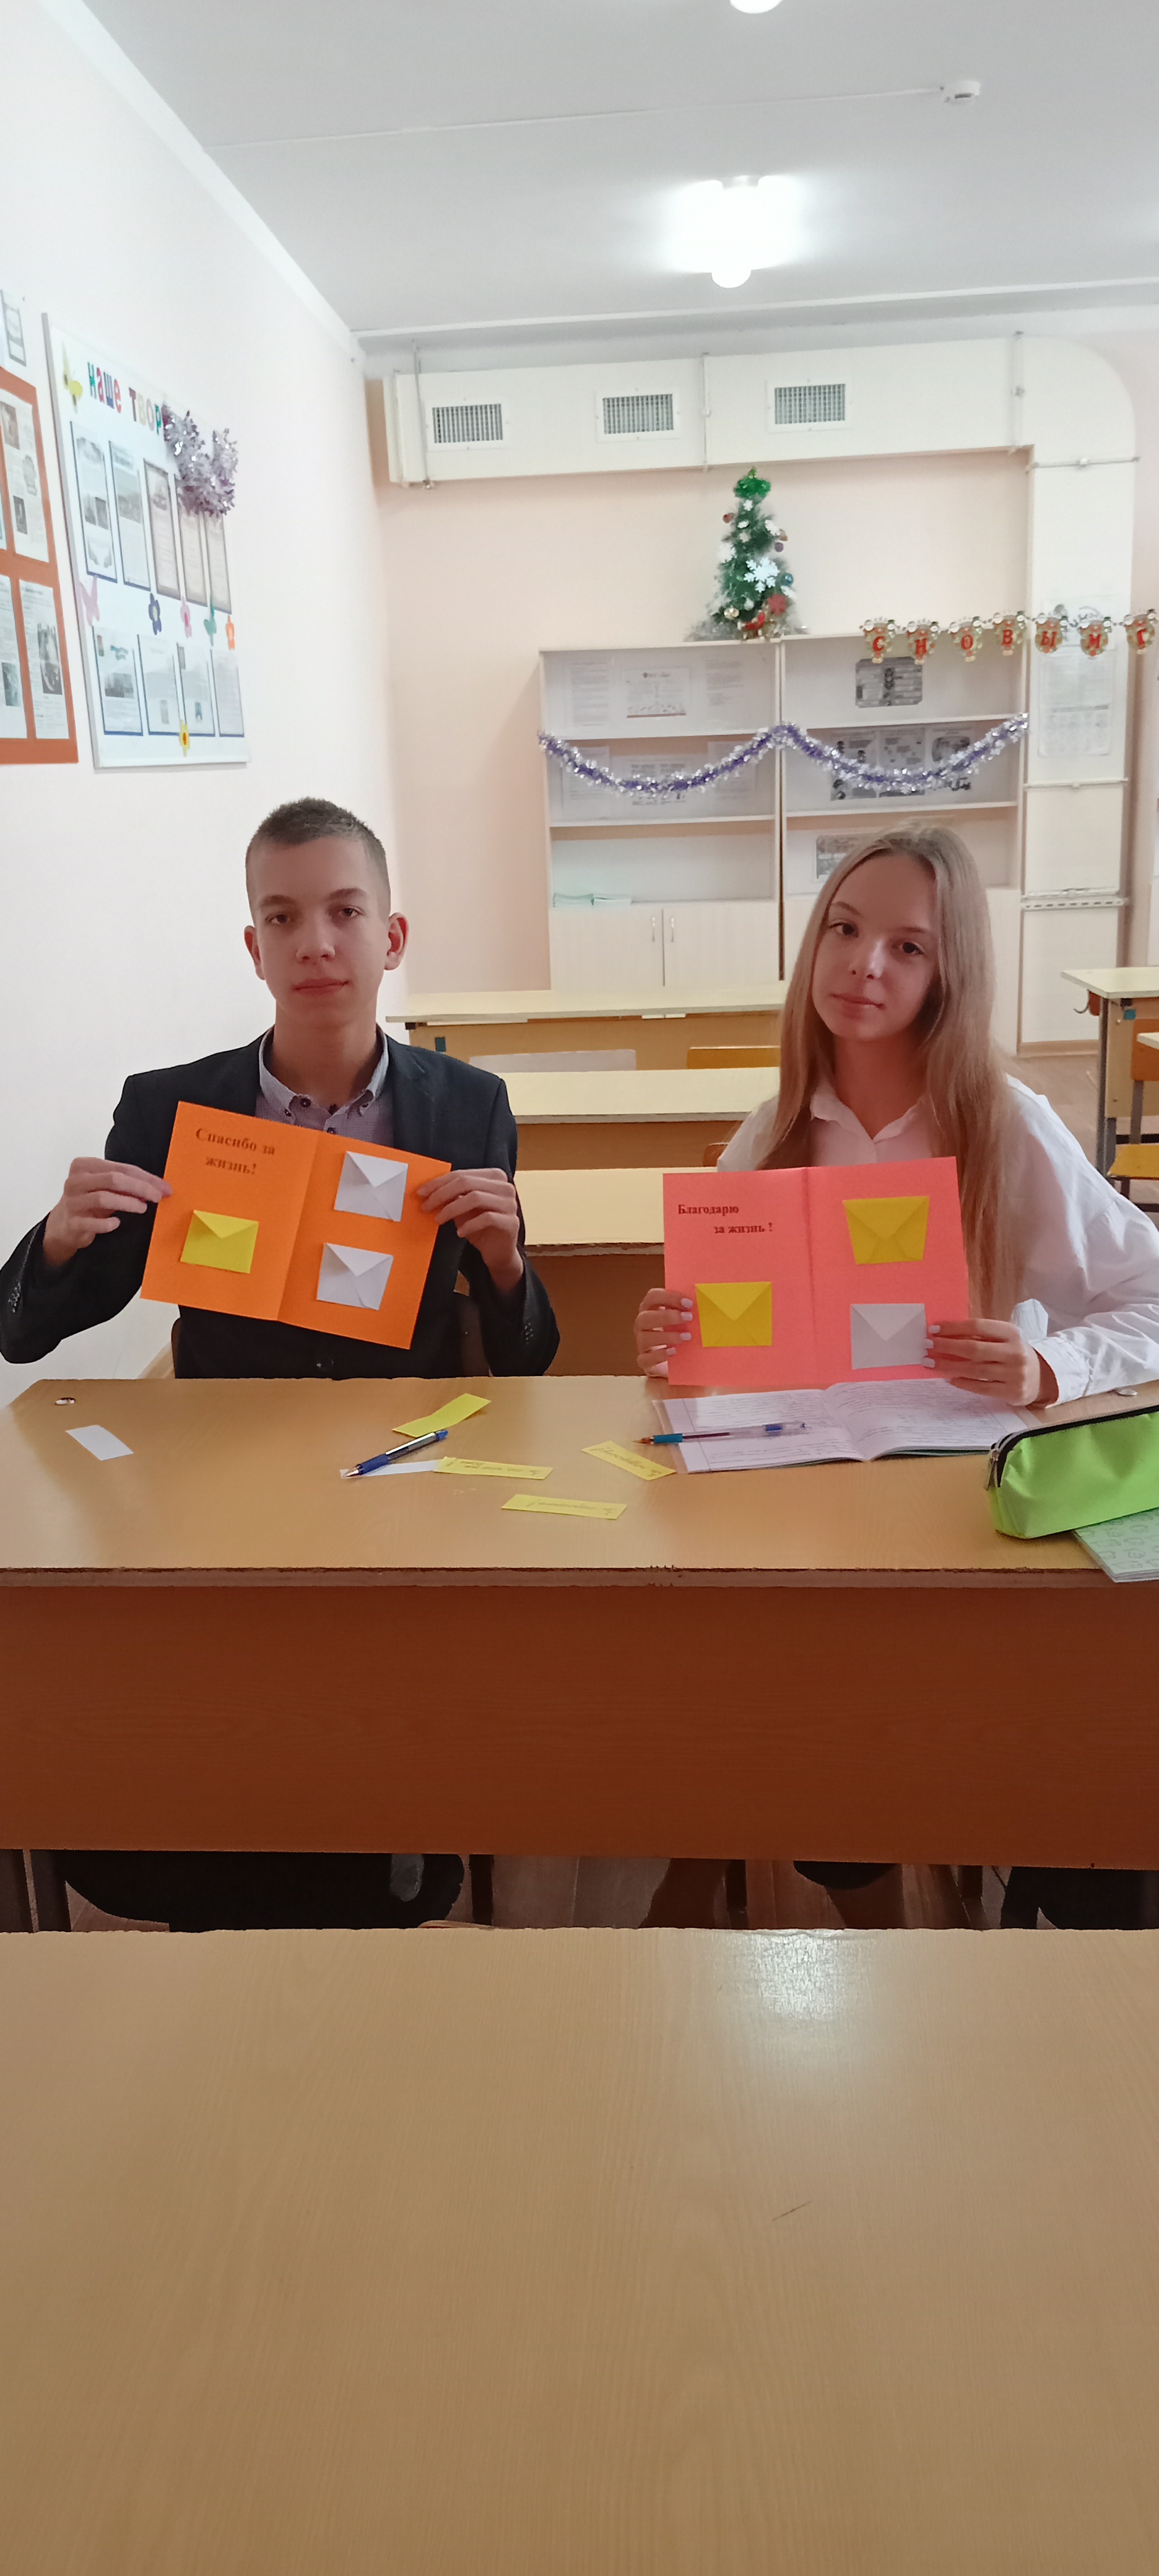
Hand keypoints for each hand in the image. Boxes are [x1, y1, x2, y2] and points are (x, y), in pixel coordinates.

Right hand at [42, 1159, 171, 1270]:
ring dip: (128, 1203)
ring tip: (142, 1208)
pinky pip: (94, 1222)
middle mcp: (76, 1181)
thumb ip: (126, 1183)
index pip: (121, 1168)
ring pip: (104, 1198)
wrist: (63, 1224)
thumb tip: (157, 1187)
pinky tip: (117, 1223)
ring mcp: (72, 1201)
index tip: (164, 1187)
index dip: (146, 1178)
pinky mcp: (72, 1222)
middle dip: (140, 1188)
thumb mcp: (104, 1187)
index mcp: (84, 1165)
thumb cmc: (89, 1201)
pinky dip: (108, 1223)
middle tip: (157, 1197)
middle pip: (114, 1179)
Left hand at [418, 1167, 523, 1294]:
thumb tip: (427, 1191)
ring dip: (452, 1209)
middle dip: (442, 1194)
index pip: (462, 1174)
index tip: (421, 1193)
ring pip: (475, 1198)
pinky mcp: (511, 1222)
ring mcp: (510, 1203)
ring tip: (439, 1219)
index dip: (439, 1183)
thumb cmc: (480, 1226)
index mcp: (494, 1177)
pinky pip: (486, 1218)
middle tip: (426, 1206)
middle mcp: (505, 1187)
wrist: (499, 1251)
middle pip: (467, 1183)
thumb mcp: (463, 1208)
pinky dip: (469, 1225)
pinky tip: (459, 1232)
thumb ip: (452, 1197)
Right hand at [635, 1286, 693, 1380]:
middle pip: (644, 1317)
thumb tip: (707, 1300)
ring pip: (643, 1337)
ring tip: (687, 1337)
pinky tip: (674, 1352)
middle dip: (666, 1316)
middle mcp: (643, 1326)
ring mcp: (642, 1345)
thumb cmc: (687, 1336)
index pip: (652, 1297)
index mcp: (652, 1310)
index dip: (668, 1297)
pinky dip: (659, 1355)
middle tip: (689, 1318)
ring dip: (666, 1336)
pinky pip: (645, 1359)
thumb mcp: (690, 1322)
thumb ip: (692, 1311)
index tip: (689, 1303)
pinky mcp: (645, 1362)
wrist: (686, 1365)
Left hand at [928, 1318, 1058, 1408]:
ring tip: (931, 1363)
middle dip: (947, 1346)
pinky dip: (962, 1382)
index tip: (934, 1329)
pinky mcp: (1012, 1392)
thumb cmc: (1013, 1353)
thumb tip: (944, 1333)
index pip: (978, 1326)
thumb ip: (981, 1335)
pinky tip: (948, 1378)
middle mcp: (1015, 1352)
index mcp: (1012, 1333)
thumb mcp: (1005, 1338)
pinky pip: (981, 1387)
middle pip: (974, 1348)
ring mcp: (1015, 1374)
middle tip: (927, 1346)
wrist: (1042, 1376)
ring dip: (949, 1366)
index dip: (954, 1327)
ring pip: (975, 1370)